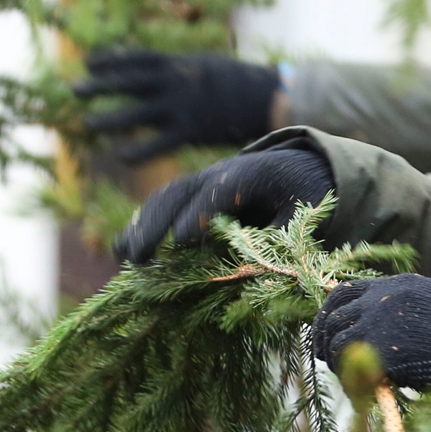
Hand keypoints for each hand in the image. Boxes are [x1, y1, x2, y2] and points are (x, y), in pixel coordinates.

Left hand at [75, 49, 281, 162]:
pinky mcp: (194, 130)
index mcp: (180, 63)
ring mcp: (184, 107)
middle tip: (74, 88)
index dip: (112, 60)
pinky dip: (140, 150)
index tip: (88, 61)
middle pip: (131, 82)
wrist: (268, 98)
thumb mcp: (205, 65)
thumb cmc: (236, 82)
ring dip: (112, 118)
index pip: (138, 58)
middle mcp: (177, 82)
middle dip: (102, 85)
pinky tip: (121, 156)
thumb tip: (154, 71)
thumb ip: (178, 70)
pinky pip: (161, 142)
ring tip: (88, 123)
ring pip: (139, 113)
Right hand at [114, 145, 334, 262]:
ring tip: (127, 257)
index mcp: (253, 172)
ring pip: (165, 196)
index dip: (200, 214)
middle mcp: (221, 172)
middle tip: (141, 256)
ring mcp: (203, 180)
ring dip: (143, 224)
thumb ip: (284, 235)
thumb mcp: (308, 211)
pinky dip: (142, 223)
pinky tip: (123, 248)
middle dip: (159, 223)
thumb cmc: (306, 191)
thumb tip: (260, 266)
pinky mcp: (193, 192)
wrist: (300, 164)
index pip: (220, 191)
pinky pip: (163, 204)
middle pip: (181, 192)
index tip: (182, 241)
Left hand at [312, 273, 430, 389]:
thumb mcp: (425, 304)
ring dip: (335, 362)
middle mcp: (380, 299)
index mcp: (392, 285)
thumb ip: (395, 307)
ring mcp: (378, 322)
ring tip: (346, 377)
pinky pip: (348, 366)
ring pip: (335, 342)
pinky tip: (358, 391)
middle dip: (322, 338)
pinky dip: (348, 381)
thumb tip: (366, 326)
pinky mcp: (382, 349)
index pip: (342, 292)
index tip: (325, 330)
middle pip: (332, 316)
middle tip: (324, 357)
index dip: (328, 312)